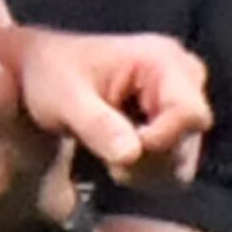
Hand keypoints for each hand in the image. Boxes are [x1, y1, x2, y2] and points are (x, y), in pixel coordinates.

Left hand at [0, 0, 211, 175]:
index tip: (119, 152)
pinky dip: (146, 172)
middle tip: (107, 156)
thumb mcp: (65, 99)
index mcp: (163, 60)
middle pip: (190, 139)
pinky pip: (173, 164)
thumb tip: (131, 155)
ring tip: (108, 155)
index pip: (190, 114)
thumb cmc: (50, 75)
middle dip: (149, 160)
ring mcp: (181, 101)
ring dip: (145, 170)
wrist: (40, 70)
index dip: (161, 142)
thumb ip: (97, 125)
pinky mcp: (172, 123)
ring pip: (183, 158)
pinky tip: (117, 157)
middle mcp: (183, 77)